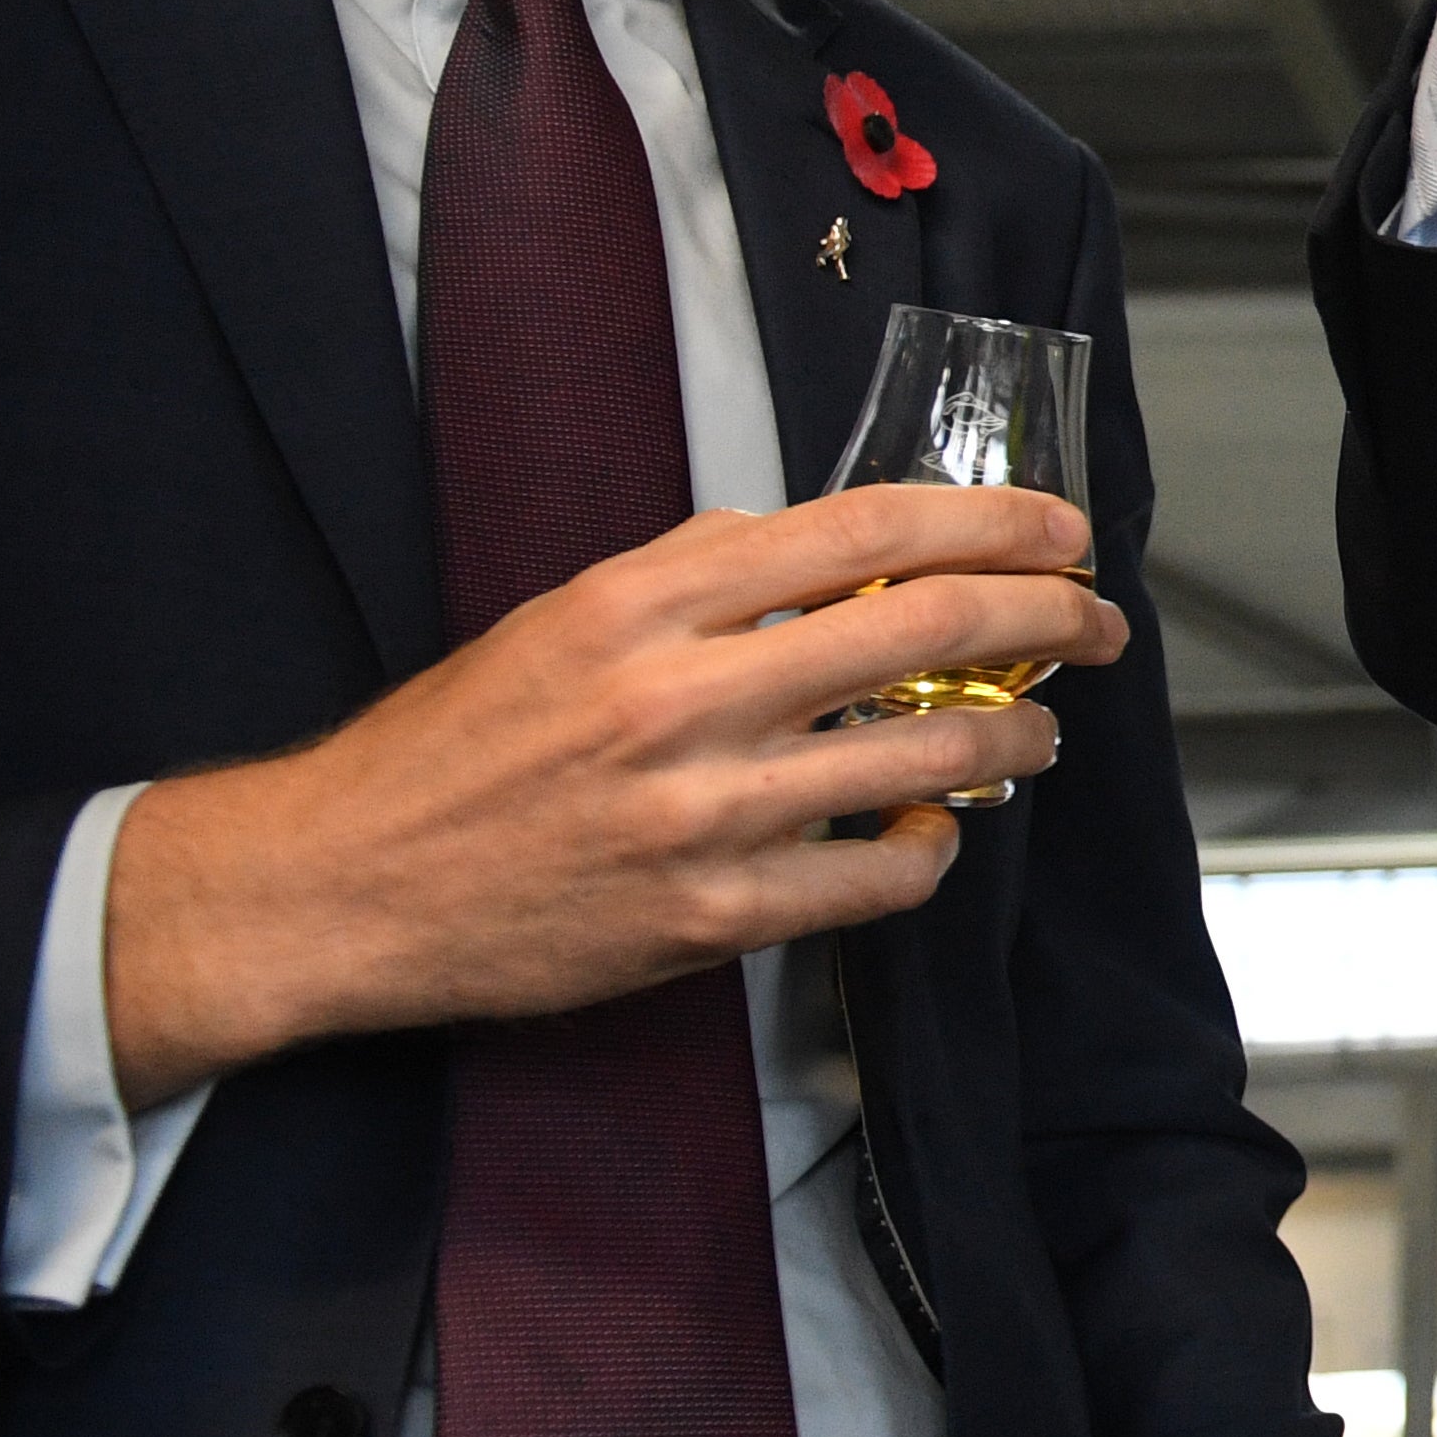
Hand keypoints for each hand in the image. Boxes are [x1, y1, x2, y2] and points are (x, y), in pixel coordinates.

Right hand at [101, 483, 1130, 1106]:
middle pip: (931, 628)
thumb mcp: (563, 616)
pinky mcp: (708, 915)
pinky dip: (929, 849)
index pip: (867, 531)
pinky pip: (876, 879)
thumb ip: (695, 570)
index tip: (1061, 529)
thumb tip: (820, 542)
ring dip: (1014, 738)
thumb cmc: (454, 750)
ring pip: (929, 754)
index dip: (994, 521)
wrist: (342, 883)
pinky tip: (932, 829)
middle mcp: (681, 699)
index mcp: (644, 606)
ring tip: (1034, 732)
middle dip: (1049, 618)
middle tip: (1094, 624)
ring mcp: (701, 812)